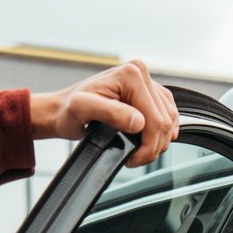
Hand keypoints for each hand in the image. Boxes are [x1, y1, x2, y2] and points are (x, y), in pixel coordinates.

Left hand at [30, 59, 179, 167]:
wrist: (63, 109)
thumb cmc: (69, 110)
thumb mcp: (83, 110)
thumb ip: (111, 113)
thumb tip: (139, 122)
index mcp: (131, 74)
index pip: (156, 119)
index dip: (148, 146)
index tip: (131, 159)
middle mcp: (141, 72)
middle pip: (165, 121)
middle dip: (152, 146)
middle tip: (133, 158)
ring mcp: (148, 82)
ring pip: (170, 121)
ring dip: (157, 142)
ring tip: (136, 151)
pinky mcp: (151, 93)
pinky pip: (168, 117)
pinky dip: (160, 134)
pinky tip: (144, 141)